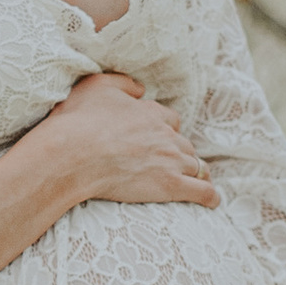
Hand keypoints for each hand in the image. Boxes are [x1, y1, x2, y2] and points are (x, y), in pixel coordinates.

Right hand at [36, 70, 217, 212]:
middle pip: (184, 143)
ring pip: (195, 165)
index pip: (169, 120)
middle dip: (180, 152)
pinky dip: (209, 196)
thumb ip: (122, 83)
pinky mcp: (171, 185)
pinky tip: (211, 201)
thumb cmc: (78, 121)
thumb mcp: (96, 86)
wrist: (73, 154)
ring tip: (194, 180)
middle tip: (171, 162)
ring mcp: (171, 160)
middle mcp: (165, 134)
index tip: (158, 137)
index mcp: (149, 113)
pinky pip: (202, 191)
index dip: (165, 129)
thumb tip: (140, 88)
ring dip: (195, 171)